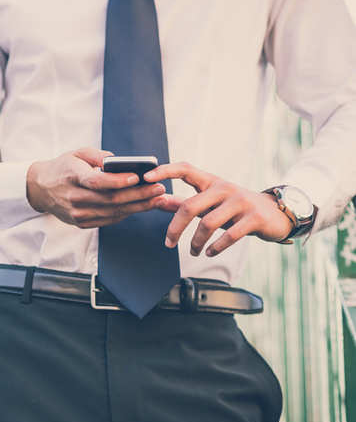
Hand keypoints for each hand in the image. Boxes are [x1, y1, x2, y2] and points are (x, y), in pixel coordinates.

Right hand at [26, 148, 170, 228]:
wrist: (41, 189)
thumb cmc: (63, 167)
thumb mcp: (76, 153)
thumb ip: (98, 156)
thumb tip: (120, 162)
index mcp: (72, 177)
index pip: (97, 182)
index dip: (118, 181)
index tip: (137, 177)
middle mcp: (74, 198)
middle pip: (110, 199)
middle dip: (138, 195)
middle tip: (158, 189)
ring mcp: (77, 213)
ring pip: (113, 212)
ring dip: (137, 206)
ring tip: (157, 198)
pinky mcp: (81, 223)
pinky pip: (108, 219)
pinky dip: (126, 213)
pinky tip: (140, 206)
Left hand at [143, 162, 292, 256]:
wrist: (275, 214)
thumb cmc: (234, 209)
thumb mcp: (209, 204)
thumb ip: (183, 202)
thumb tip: (157, 201)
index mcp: (211, 182)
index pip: (185, 169)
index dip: (165, 171)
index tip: (146, 177)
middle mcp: (224, 188)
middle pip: (190, 206)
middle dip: (175, 228)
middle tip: (168, 243)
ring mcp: (240, 202)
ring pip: (208, 223)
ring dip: (196, 242)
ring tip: (194, 252)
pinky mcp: (254, 218)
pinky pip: (229, 235)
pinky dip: (216, 247)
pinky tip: (210, 252)